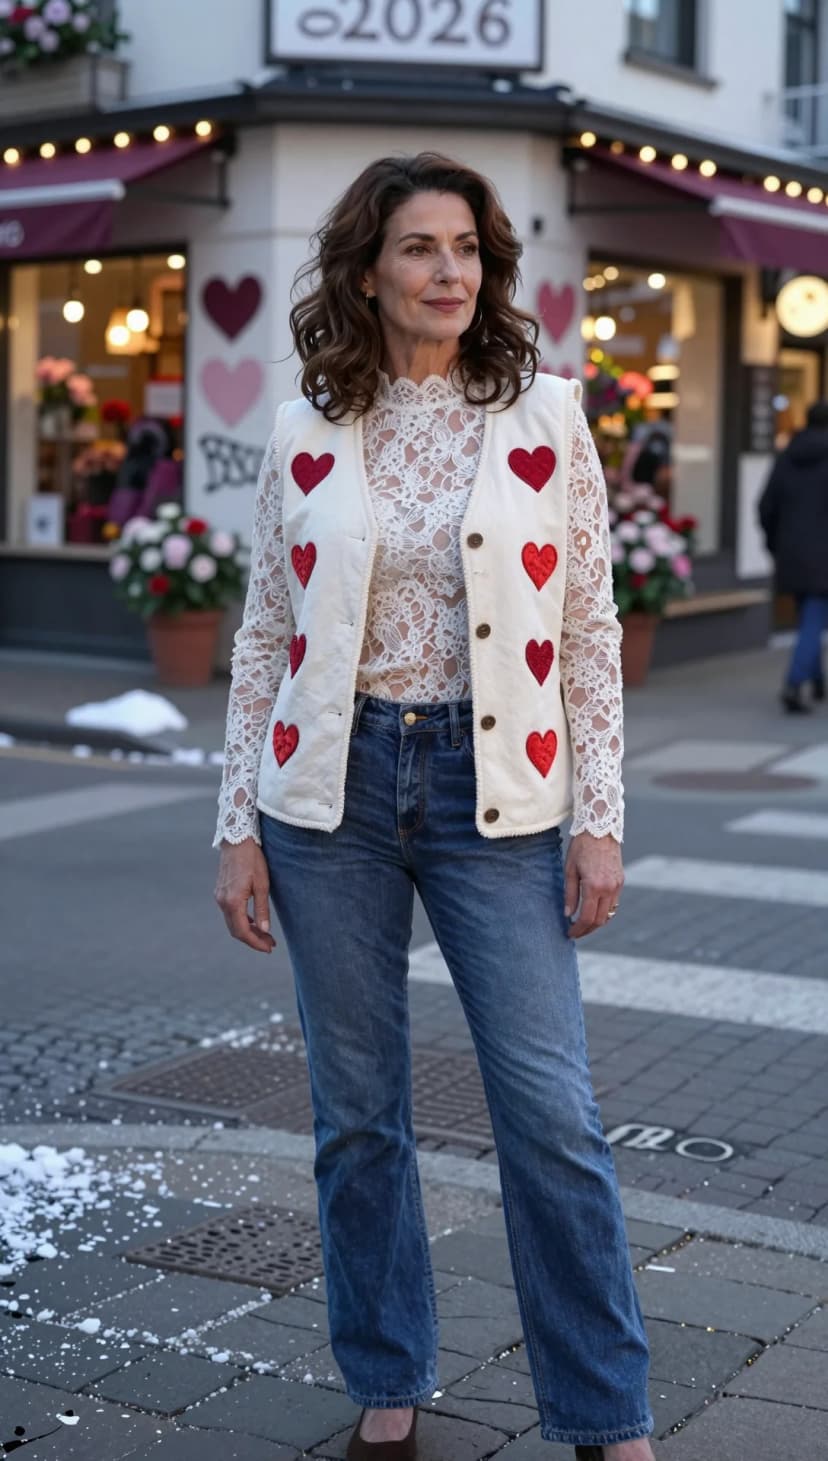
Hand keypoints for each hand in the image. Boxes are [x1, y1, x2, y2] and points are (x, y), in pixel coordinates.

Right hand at [214, 838, 275, 953]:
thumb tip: (264, 930)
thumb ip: (262, 909)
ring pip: (232, 922)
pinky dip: (242, 921)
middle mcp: (222, 901)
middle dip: (253, 940)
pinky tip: (254, 922)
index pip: (242, 931)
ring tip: (265, 935)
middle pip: (236, 930)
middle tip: (270, 944)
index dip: (255, 943)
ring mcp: (220, 897)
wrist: (237, 840)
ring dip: (247, 931)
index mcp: (232, 901)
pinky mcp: (221, 892)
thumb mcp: (262, 884)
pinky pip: (230, 913)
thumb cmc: (252, 860)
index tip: (269, 948)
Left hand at [563, 831, 622, 938]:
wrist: (601, 828)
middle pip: (600, 920)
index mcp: (594, 886)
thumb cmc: (581, 847)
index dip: (578, 929)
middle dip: (587, 929)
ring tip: (583, 924)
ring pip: (609, 914)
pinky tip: (593, 910)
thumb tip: (568, 914)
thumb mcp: (570, 869)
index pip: (587, 917)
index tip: (569, 933)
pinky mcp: (621, 881)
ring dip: (596, 922)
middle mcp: (609, 888)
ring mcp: (617, 886)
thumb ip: (569, 894)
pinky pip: (614, 904)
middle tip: (575, 932)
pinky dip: (604, 911)